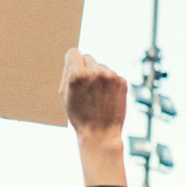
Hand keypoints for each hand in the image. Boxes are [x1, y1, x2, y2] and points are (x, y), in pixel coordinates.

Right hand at [60, 49, 127, 186]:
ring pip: (101, 66)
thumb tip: (73, 57)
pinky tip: (106, 98)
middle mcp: (95, 72)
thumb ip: (67, 72)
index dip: (72, 61)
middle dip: (85, 69)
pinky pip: (112, 74)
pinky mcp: (122, 81)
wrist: (101, 134)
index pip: (73, 52)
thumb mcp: (64, 95)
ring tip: (96, 96)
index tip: (74, 70)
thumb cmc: (79, 116)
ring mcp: (111, 76)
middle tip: (85, 87)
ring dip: (98, 76)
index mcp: (77, 75)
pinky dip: (109, 83)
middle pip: (88, 57)